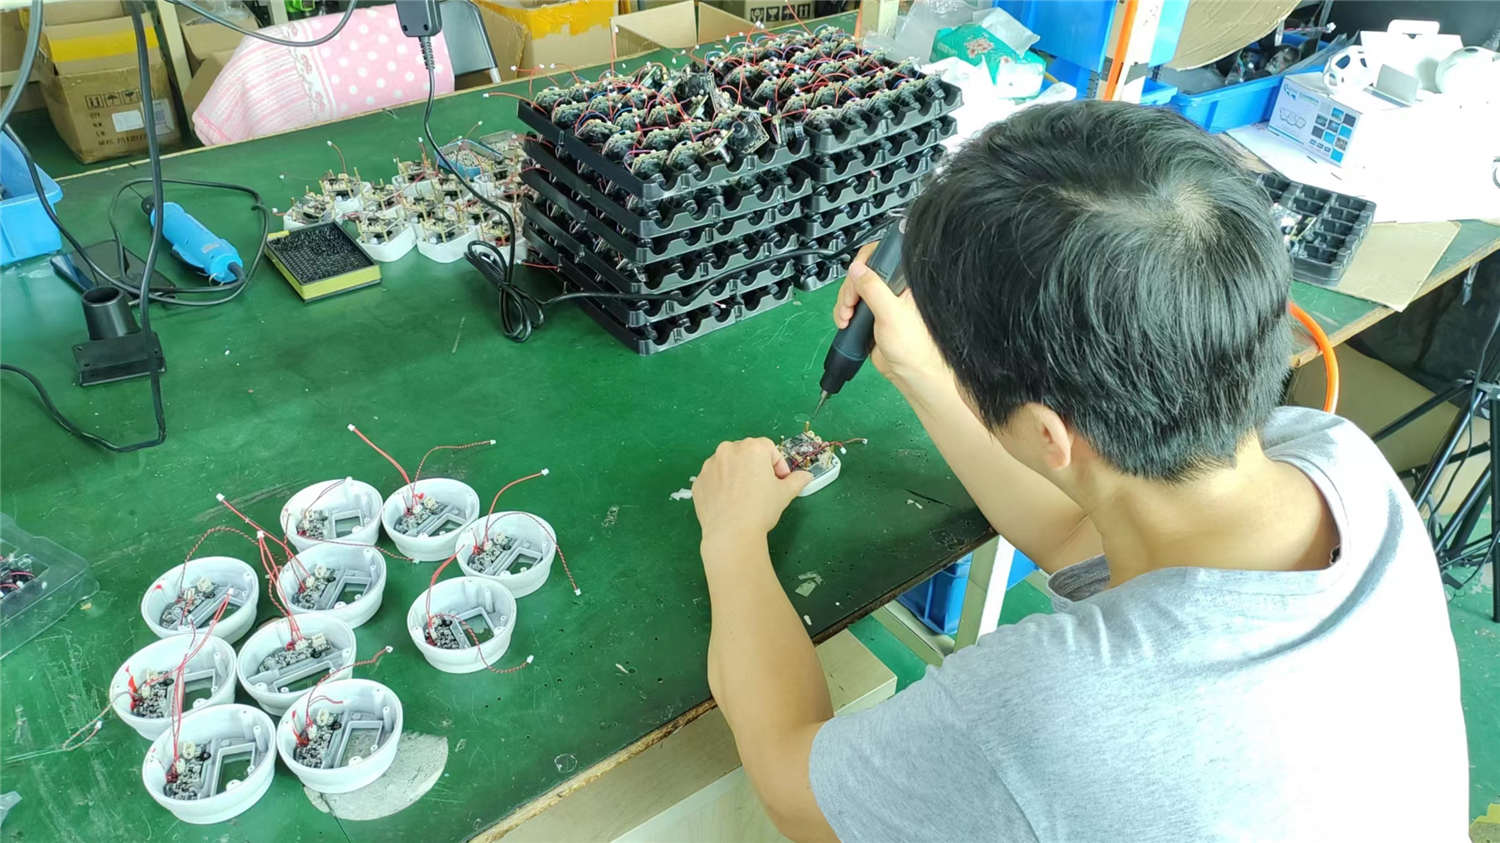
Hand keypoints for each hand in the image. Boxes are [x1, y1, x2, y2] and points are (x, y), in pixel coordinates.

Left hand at [693, 438, 811, 547]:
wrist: (731, 533)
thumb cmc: (760, 509)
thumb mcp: (784, 493)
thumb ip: (797, 480)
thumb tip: (806, 476)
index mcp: (752, 448)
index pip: (768, 448)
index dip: (777, 464)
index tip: (780, 480)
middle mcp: (728, 450)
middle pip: (746, 453)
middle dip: (756, 467)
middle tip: (763, 487)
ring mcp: (709, 465)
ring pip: (728, 464)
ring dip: (737, 474)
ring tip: (744, 496)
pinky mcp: (699, 481)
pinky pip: (714, 479)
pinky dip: (721, 486)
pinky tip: (729, 503)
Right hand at [833, 241, 952, 400]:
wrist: (908, 374)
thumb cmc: (912, 346)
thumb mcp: (891, 314)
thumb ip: (873, 289)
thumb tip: (857, 268)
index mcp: (905, 282)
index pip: (882, 256)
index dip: (864, 262)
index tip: (856, 278)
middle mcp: (893, 288)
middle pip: (861, 273)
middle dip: (849, 289)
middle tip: (850, 305)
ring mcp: (880, 302)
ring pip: (853, 290)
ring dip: (844, 302)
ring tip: (846, 318)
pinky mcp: (870, 315)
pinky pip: (851, 306)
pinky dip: (843, 312)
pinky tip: (844, 322)